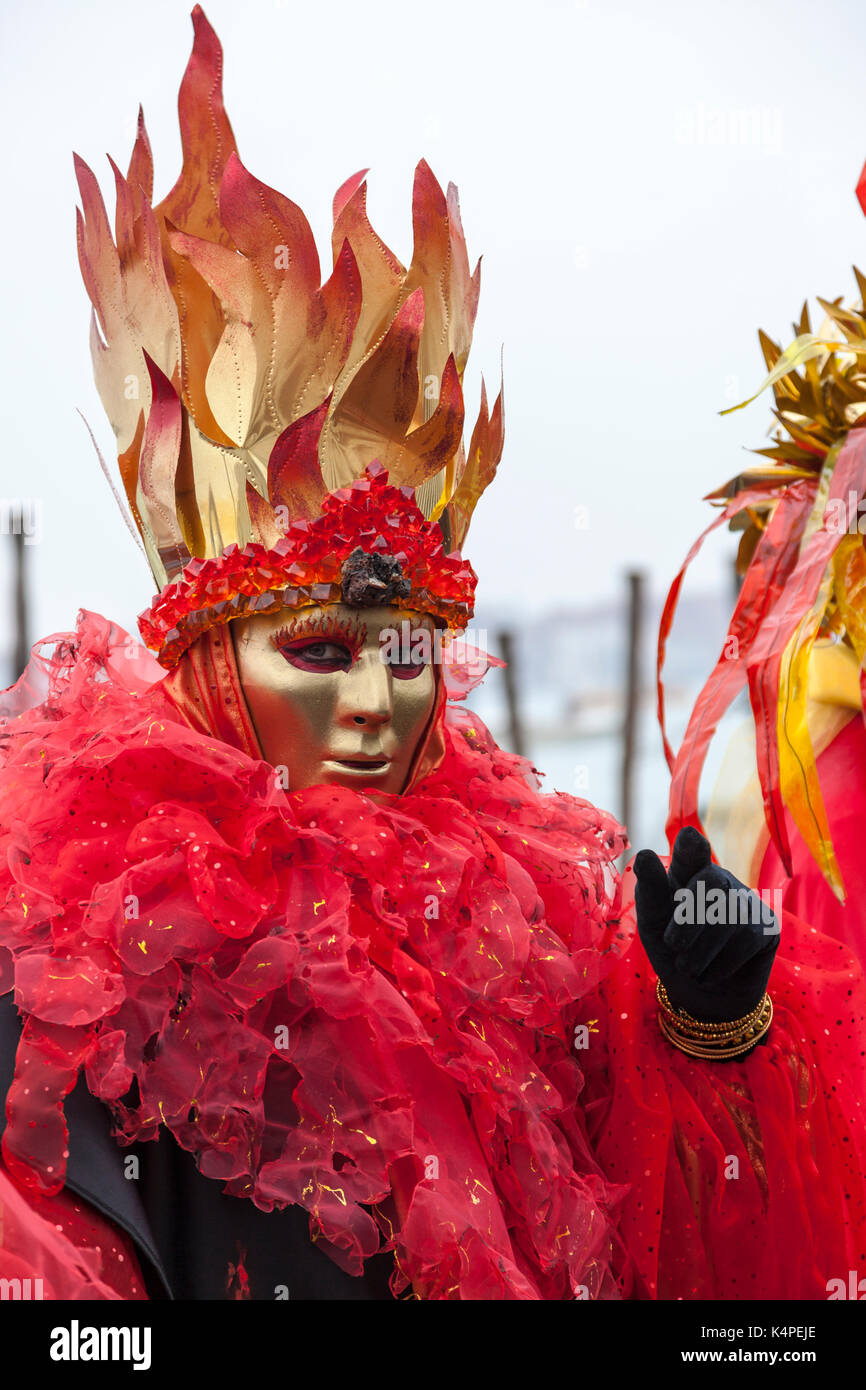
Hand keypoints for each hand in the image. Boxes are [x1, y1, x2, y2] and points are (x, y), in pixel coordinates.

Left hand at [632, 826, 778, 1022]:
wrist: (701, 997)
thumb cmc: (673, 952)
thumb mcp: (654, 925)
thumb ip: (651, 893)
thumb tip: (644, 854)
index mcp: (687, 874)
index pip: (692, 851)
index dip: (692, 846)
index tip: (689, 838)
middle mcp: (720, 881)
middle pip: (710, 882)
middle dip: (687, 920)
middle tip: (673, 946)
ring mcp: (747, 901)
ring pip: (727, 916)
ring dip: (700, 951)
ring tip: (688, 968)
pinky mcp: (767, 927)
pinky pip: (747, 939)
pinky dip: (721, 964)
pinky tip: (710, 974)